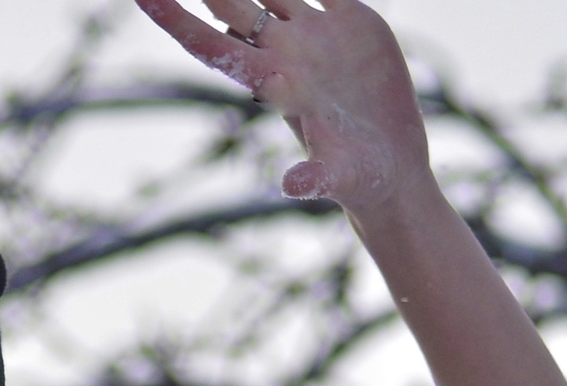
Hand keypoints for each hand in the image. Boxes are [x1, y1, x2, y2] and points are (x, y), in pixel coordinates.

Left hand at [133, 0, 429, 209]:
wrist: (389, 163)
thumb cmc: (356, 178)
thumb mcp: (338, 179)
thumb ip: (314, 178)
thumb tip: (292, 186)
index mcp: (271, 84)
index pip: (211, 46)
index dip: (176, 20)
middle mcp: (284, 53)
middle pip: (232, 4)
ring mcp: (313, 34)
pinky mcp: (349, 20)